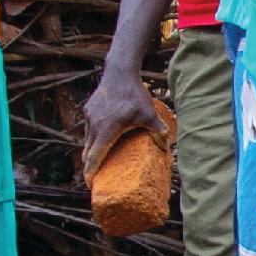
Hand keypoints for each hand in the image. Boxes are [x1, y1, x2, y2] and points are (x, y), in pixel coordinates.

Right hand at [78, 63, 165, 178]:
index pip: (94, 156)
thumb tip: (168, 144)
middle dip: (89, 166)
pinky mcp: (89, 109)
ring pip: (87, 140)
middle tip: (95, 178)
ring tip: (97, 161)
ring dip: (91, 151)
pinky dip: (92, 138)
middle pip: (87, 151)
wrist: (119, 71)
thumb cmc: (134, 94)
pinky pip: (89, 128)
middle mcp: (94, 125)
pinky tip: (101, 139)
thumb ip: (157, 129)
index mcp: (106, 130)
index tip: (90, 183)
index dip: (91, 172)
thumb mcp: (148, 113)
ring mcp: (90, 117)